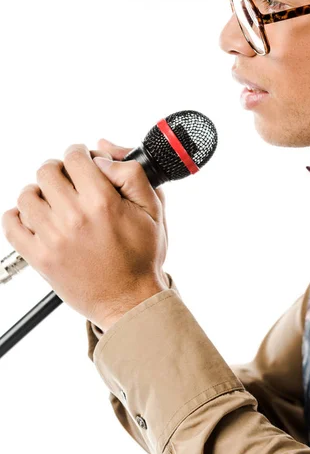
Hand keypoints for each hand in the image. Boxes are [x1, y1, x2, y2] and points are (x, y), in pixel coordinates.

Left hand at [1, 141, 168, 330]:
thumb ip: (132, 174)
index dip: (81, 153)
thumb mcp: (153, 210)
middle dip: (59, 169)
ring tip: (53, 200)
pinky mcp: (40, 258)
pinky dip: (18, 216)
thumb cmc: (142, 257)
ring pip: (27, 195)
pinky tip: (36, 218)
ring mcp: (53, 239)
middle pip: (47, 171)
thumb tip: (104, 155)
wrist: (130, 301)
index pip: (75, 157)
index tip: (85, 162)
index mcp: (102, 202)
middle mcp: (74, 218)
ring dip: (39, 191)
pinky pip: (12, 226)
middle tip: (70, 181)